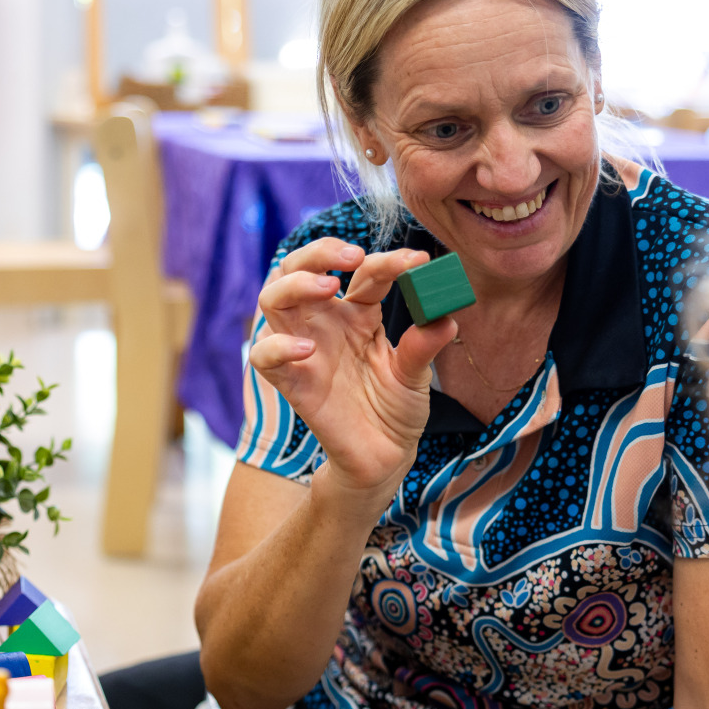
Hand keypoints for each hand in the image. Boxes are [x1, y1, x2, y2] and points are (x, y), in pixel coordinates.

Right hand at [250, 239, 460, 510]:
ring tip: (330, 286)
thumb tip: (446, 317)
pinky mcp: (291, 382)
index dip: (388, 261)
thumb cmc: (396, 410)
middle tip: (354, 256)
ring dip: (296, 283)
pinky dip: (277, 347)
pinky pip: (263, 356)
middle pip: (300, 268)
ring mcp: (303, 349)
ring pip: (273, 299)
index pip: (364, 274)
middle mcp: (325, 324)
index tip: (417, 261)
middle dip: (321, 251)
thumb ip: (424, 345)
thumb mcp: (416, 375)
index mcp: (358, 314)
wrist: (382, 457)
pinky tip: (308, 350)